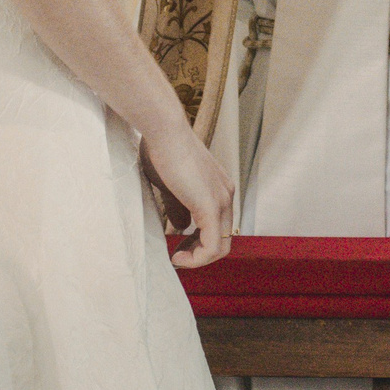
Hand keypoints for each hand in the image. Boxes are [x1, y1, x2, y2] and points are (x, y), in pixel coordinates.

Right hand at [140, 122, 236, 267]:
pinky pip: (212, 246)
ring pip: (221, 246)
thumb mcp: (171, 185)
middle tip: (177, 257)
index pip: (219, 225)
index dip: (199, 242)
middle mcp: (227, 194)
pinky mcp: (211, 206)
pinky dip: (197, 258)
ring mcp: (222, 200)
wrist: (163, 130)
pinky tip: (178, 257)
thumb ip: (179, 207)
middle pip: (224, 238)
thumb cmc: (162, 150)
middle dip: (200, 253)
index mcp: (219, 187)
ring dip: (198, 259)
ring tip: (176, 258)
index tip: (178, 247)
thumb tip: (182, 227)